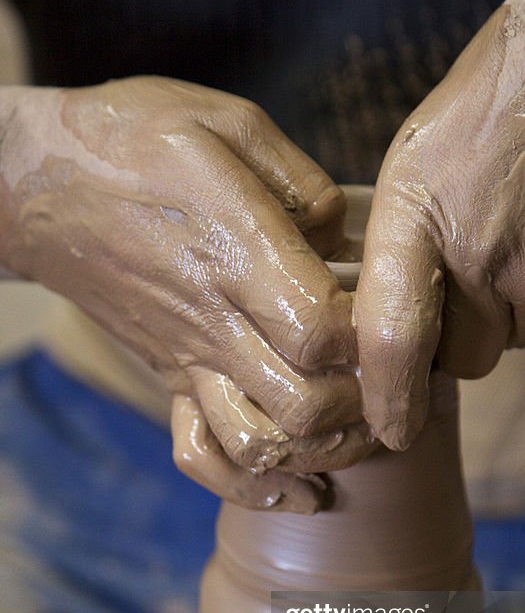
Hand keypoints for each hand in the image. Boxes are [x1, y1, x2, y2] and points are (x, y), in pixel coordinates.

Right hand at [0, 77, 373, 507]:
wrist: (40, 185)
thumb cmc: (135, 140)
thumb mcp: (229, 123)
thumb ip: (304, 184)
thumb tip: (345, 239)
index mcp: (234, 253)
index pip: (321, 331)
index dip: (372, 336)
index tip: (397, 312)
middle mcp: (214, 322)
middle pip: (305, 405)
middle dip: (365, 403)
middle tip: (394, 376)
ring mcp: (190, 360)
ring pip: (261, 445)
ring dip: (323, 449)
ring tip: (359, 425)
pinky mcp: (172, 379)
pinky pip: (203, 456)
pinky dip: (254, 486)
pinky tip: (301, 488)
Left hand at [355, 0, 524, 448]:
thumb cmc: (514, 78)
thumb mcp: (423, 146)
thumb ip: (403, 236)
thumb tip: (387, 308)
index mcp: (420, 212)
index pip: (394, 339)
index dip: (389, 398)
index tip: (390, 431)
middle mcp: (486, 253)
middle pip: (465, 355)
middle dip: (459, 337)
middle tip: (464, 277)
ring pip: (518, 334)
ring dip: (511, 306)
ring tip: (520, 225)